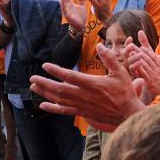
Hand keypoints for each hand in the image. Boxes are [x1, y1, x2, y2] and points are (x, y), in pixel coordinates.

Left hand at [29, 43, 144, 131]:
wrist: (127, 114)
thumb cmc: (125, 92)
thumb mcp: (120, 72)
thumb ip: (109, 58)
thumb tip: (99, 45)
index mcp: (92, 84)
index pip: (70, 76)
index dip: (56, 71)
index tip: (45, 66)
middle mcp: (84, 95)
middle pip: (60, 89)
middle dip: (44, 83)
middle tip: (32, 78)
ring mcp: (82, 105)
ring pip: (59, 99)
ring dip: (45, 93)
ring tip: (34, 87)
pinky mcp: (82, 112)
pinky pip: (64, 111)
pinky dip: (52, 108)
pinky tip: (43, 105)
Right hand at [59, 0, 87, 32]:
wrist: (81, 26)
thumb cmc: (80, 17)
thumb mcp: (81, 6)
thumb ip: (81, 0)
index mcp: (70, 4)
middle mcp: (67, 7)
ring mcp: (66, 11)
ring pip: (63, 3)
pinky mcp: (67, 15)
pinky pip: (65, 9)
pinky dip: (64, 4)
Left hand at [126, 30, 159, 98]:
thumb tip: (158, 56)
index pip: (153, 56)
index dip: (147, 51)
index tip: (141, 47)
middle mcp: (158, 69)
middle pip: (149, 59)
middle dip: (141, 52)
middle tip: (134, 47)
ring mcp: (155, 75)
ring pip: (147, 65)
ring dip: (140, 59)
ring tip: (133, 54)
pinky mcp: (151, 82)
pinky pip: (145, 74)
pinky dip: (140, 69)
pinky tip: (135, 66)